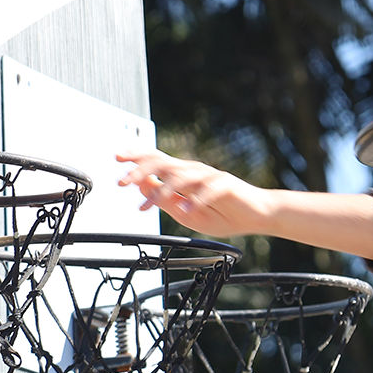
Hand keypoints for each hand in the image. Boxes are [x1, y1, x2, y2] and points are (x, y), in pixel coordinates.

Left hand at [116, 149, 271, 237]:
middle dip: (139, 170)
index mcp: (183, 176)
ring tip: (150, 203)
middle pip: (162, 163)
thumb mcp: (186, 213)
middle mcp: (194, 171)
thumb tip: (142, 186)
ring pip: (181, 176)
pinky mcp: (226, 186)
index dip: (135, 156)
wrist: (257, 215)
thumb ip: (165, 200)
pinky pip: (208, 191)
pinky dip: (196, 200)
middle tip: (122, 182)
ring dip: (162, 189)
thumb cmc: (225, 214)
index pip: (155, 160)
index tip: (116, 158)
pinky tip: (187, 209)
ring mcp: (210, 177)